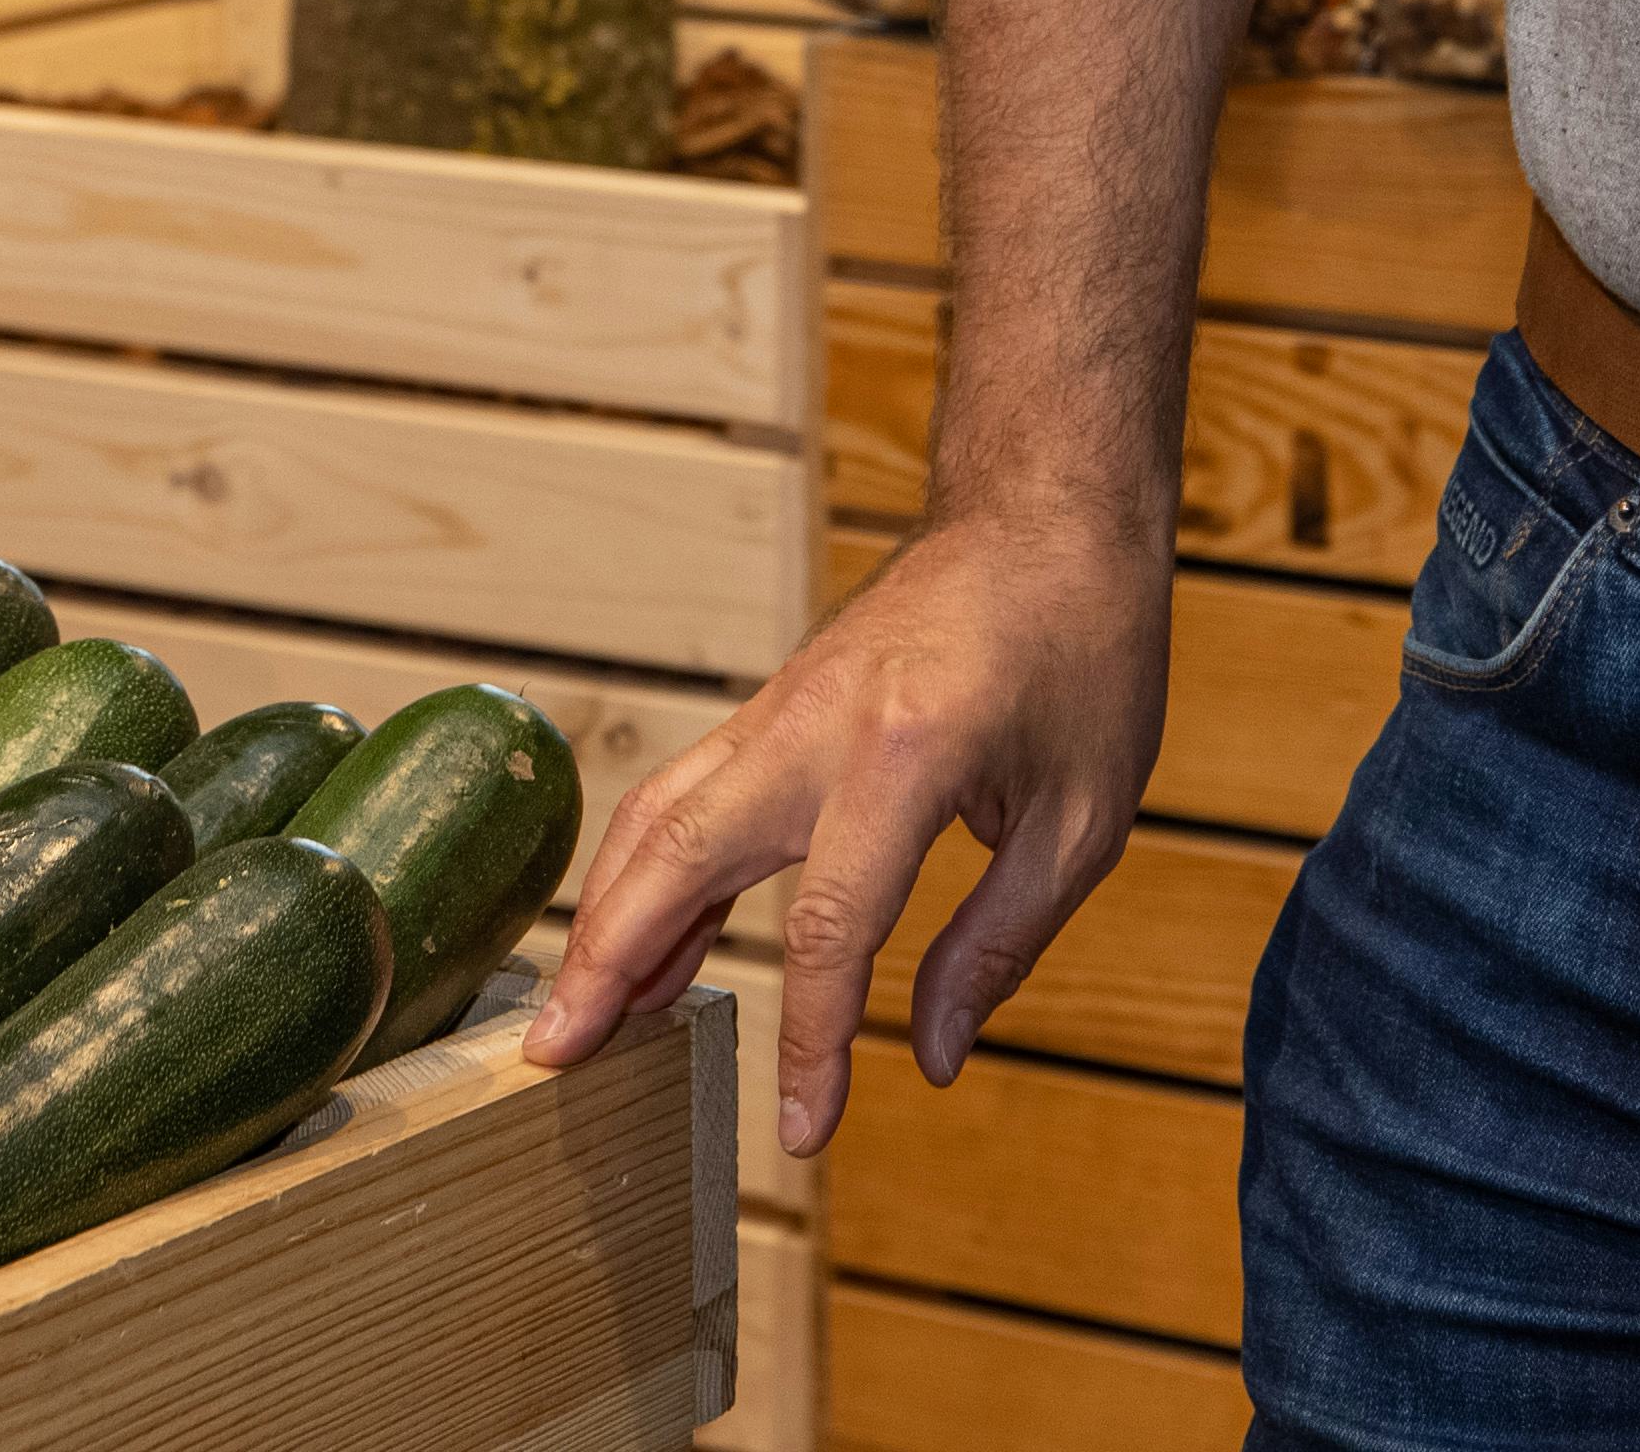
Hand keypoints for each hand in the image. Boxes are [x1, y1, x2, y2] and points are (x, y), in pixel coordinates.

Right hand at [523, 500, 1168, 1156]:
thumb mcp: (1085, 815)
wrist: (1045, 508)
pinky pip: (687, 793)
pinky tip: (645, 943)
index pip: (828, 926)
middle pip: (679, 855)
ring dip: (606, 916)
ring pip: (659, 815)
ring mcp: (781, 706)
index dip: (807, 1041)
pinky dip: (644, 870)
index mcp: (907, 753)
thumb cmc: (1086, 649)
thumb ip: (1000, 941)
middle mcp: (815, 725)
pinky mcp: (773, 705)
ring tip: (575, 1020)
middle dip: (608, 962)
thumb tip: (936, 1058)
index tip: (800, 1132)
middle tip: (552, 1059)